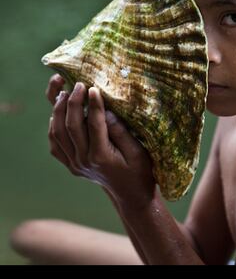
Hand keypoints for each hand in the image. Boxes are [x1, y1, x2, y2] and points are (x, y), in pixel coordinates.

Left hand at [46, 74, 155, 207]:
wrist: (130, 194)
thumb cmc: (139, 171)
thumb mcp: (138, 152)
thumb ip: (121, 132)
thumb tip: (108, 112)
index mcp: (101, 157)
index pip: (93, 124)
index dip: (93, 104)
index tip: (94, 87)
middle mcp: (83, 161)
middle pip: (70, 126)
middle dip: (73, 101)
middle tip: (79, 83)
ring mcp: (74, 164)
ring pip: (57, 133)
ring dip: (58, 110)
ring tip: (63, 91)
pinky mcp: (70, 164)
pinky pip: (55, 143)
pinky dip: (54, 125)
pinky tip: (58, 111)